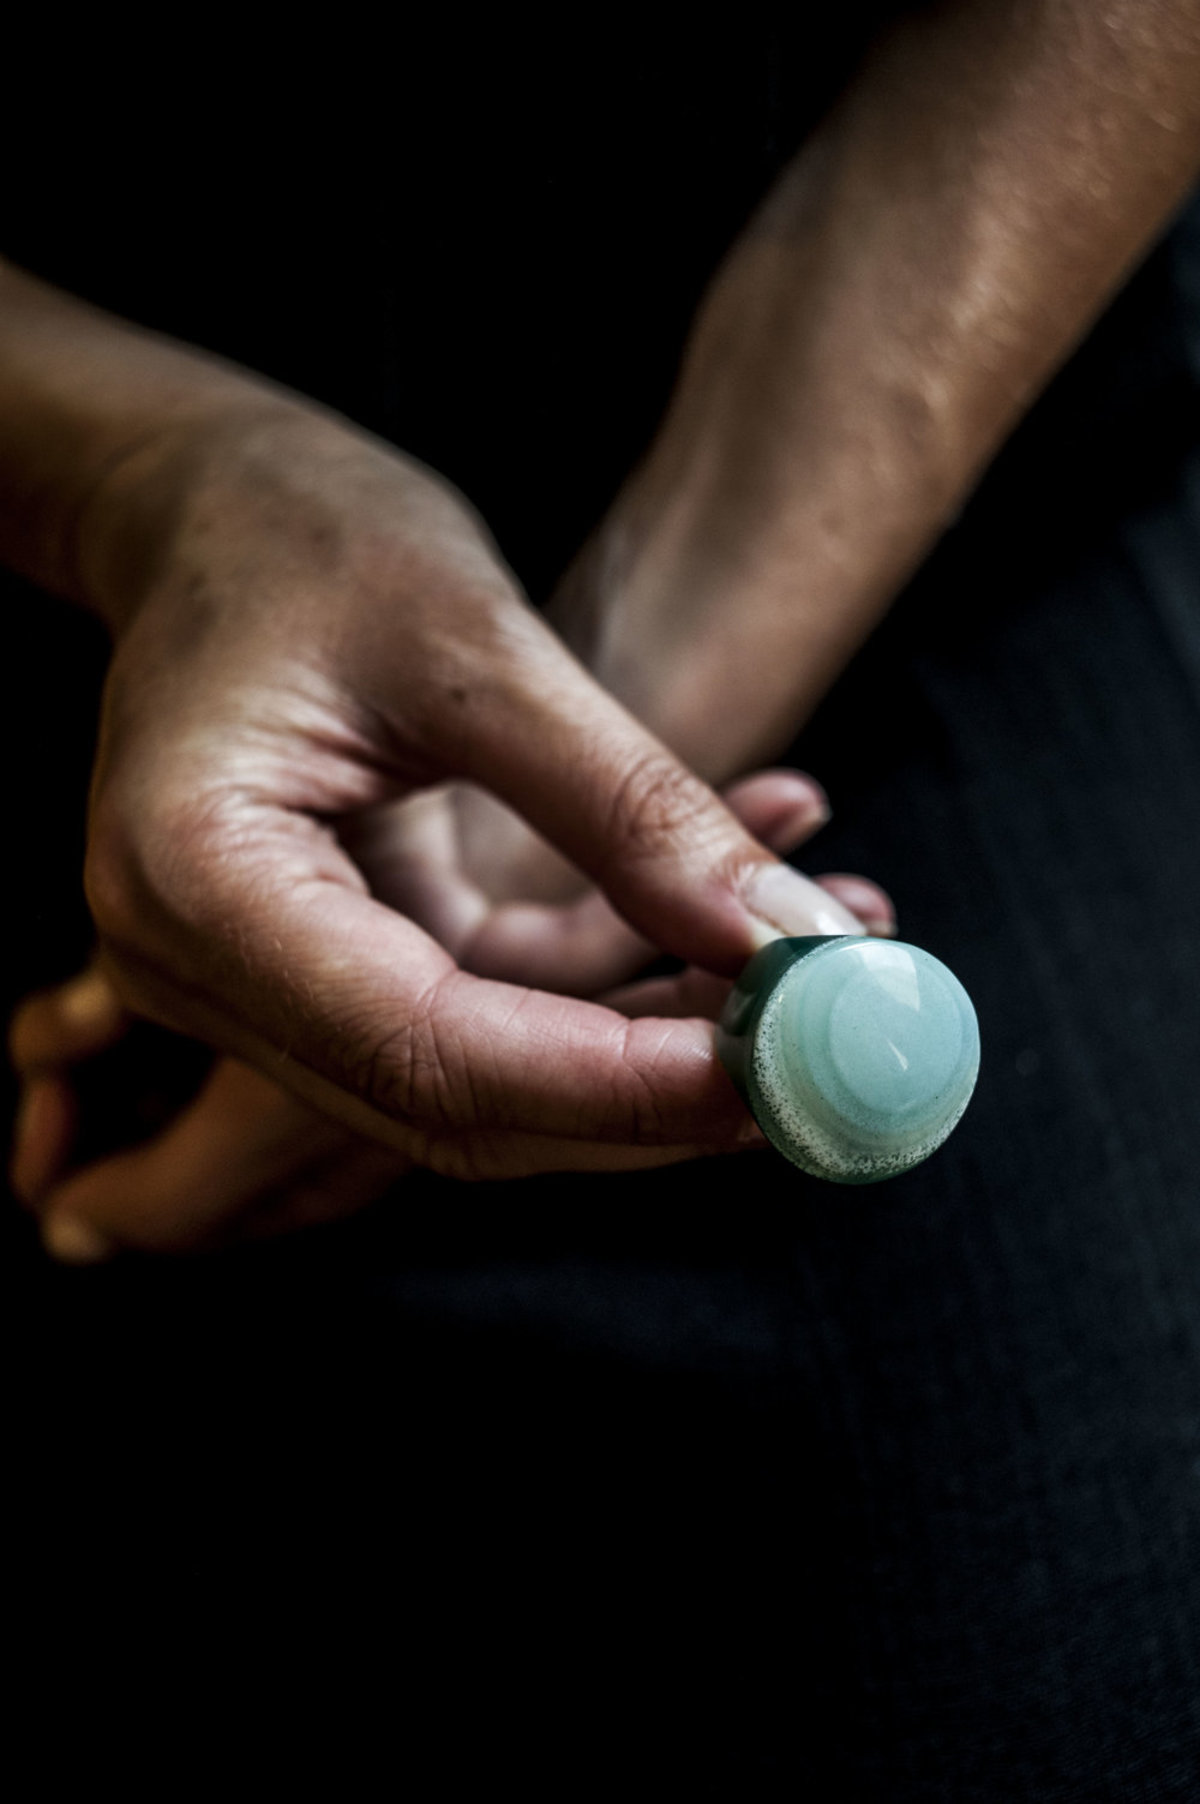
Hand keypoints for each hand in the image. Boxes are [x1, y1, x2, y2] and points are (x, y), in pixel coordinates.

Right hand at [65, 404, 869, 1216]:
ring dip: (663, 1032)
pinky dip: (622, 972)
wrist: (209, 504)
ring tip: (827, 941)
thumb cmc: (307, 532)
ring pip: (494, 1075)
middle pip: (457, 1103)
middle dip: (655, 1091)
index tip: (785, 1067)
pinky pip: (494, 1007)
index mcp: (194, 883)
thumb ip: (627, 808)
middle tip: (830, 1046)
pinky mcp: (333, 960)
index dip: (613, 1085)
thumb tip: (788, 946)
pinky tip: (747, 899)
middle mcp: (200, 967)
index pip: (425, 1052)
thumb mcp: (479, 644)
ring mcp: (261, 978)